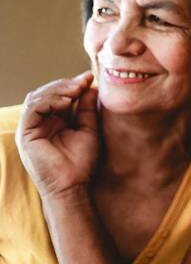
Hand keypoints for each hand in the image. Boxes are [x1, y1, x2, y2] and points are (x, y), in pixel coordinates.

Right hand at [15, 71, 99, 198]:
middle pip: (46, 93)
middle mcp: (40, 122)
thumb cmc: (82, 162)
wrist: (73, 186)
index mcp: (53, 120)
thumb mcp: (88, 128)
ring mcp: (31, 128)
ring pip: (37, 97)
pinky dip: (48, 101)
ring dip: (57, 90)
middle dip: (65, 84)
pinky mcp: (25, 134)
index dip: (73, 84)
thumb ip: (87, 108)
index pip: (58, 95)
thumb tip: (91, 85)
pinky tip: (66, 102)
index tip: (89, 77)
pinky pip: (32, 109)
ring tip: (76, 90)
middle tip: (83, 81)